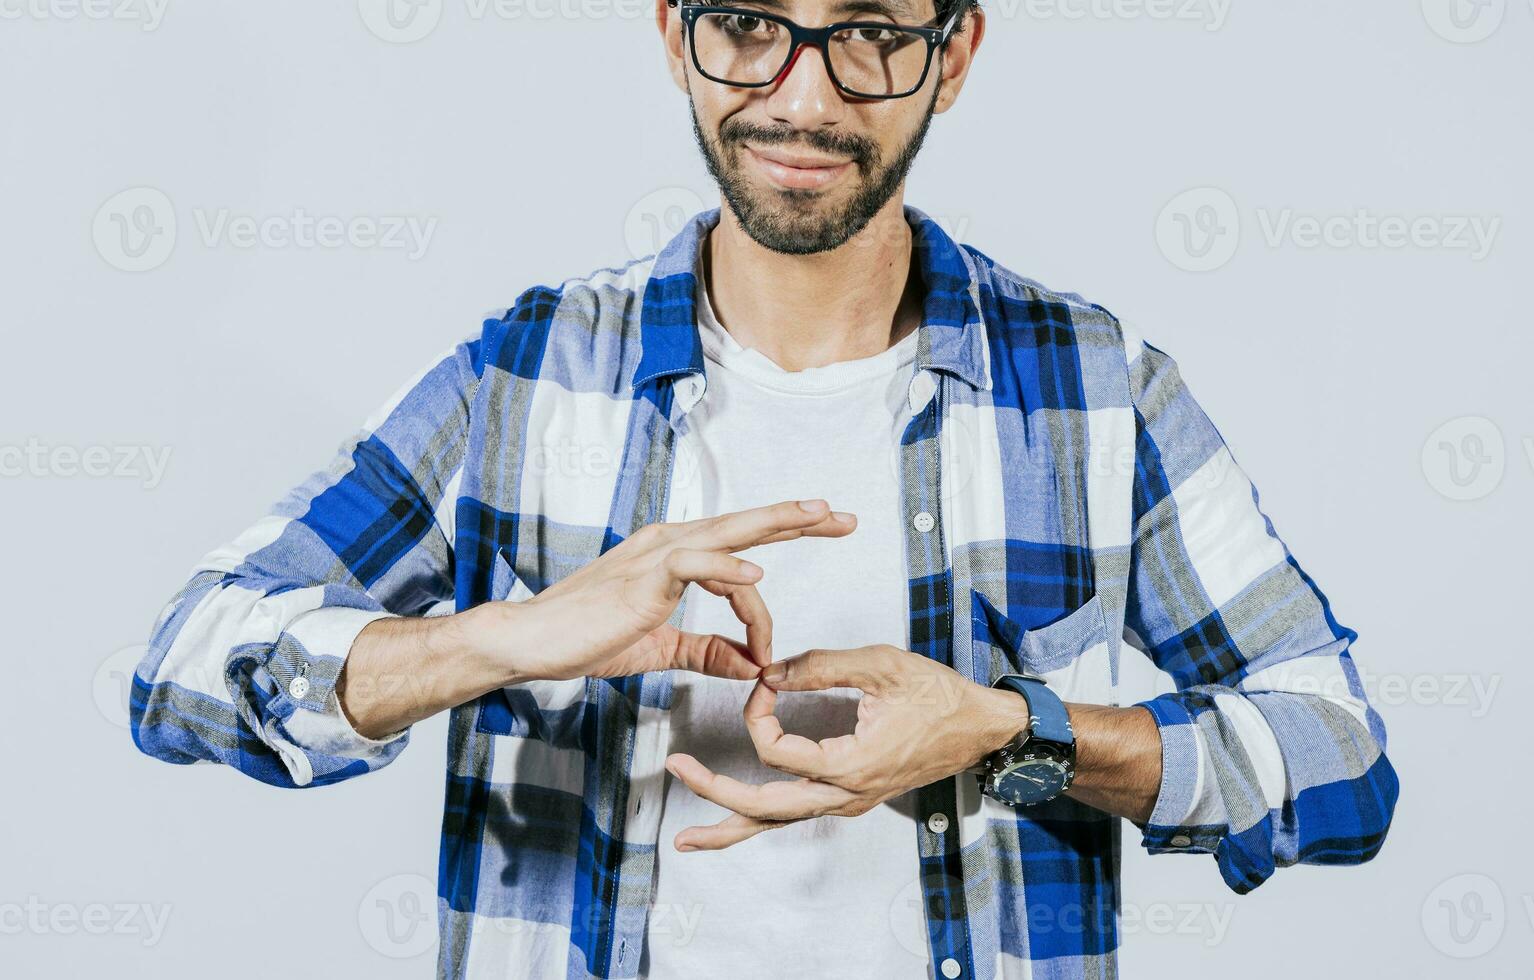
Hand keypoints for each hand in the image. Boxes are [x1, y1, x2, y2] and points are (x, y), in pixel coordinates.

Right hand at [482, 499, 855, 682]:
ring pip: (728, 533)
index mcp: (676, 556)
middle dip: (798, 520)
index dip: (786, 540)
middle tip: (843, 516)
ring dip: (776, 526)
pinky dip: (727, 569)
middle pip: (745, 526)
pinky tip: (757, 576)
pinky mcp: (642, 578)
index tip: (821, 550)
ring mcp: (656, 555)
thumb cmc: (588, 639)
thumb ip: (706, 652)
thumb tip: (752, 667)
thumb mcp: (661, 649)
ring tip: (819, 519)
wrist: (534, 642)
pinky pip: (693, 565)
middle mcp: (670, 544)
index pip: (742, 543)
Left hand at [662, 644, 1027, 850]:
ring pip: (777, 823)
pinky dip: (759, 821)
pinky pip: (795, 815)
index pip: (777, 751)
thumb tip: (770, 671)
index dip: (759, 712)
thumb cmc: (940, 696)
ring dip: (730, 827)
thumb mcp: (882, 664)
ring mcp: (846, 802)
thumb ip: (820, 665)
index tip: (765, 680)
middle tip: (676, 769)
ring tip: (687, 841)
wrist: (982, 726)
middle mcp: (844, 795)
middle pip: (764, 807)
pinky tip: (734, 823)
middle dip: (715, 795)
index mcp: (850, 765)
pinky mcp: (849, 797)